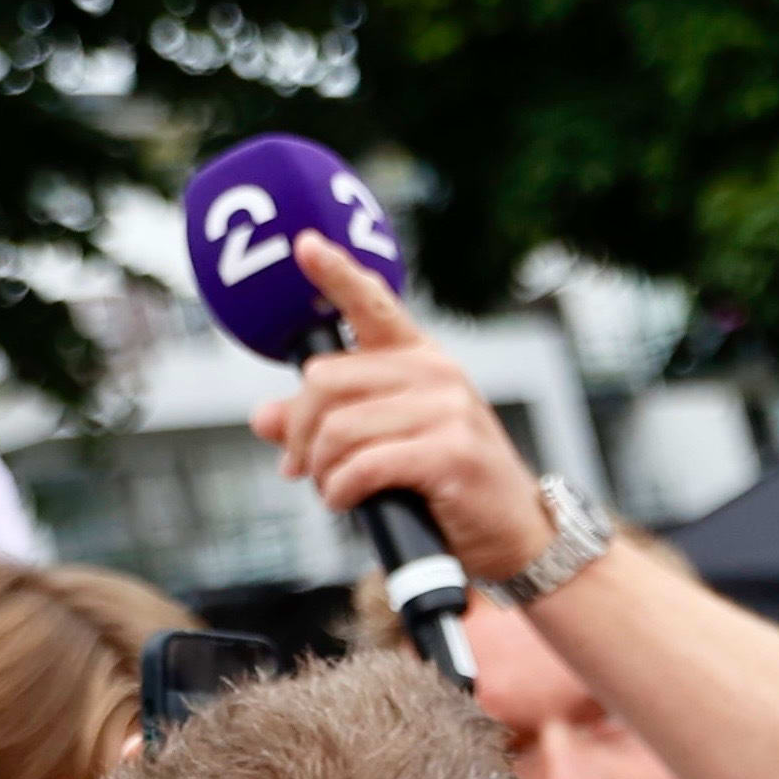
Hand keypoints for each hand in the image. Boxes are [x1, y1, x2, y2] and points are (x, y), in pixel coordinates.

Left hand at [250, 236, 556, 576]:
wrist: (515, 534)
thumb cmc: (450, 486)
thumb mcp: (388, 444)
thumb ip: (325, 423)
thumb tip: (262, 417)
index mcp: (423, 361)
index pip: (374, 305)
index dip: (336, 274)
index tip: (305, 244)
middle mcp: (438, 374)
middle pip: (323, 382)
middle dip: (300, 431)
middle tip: (301, 467)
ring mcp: (449, 411)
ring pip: (338, 428)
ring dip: (320, 469)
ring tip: (332, 488)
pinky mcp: (451, 452)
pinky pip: (362, 465)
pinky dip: (341, 490)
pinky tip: (348, 501)